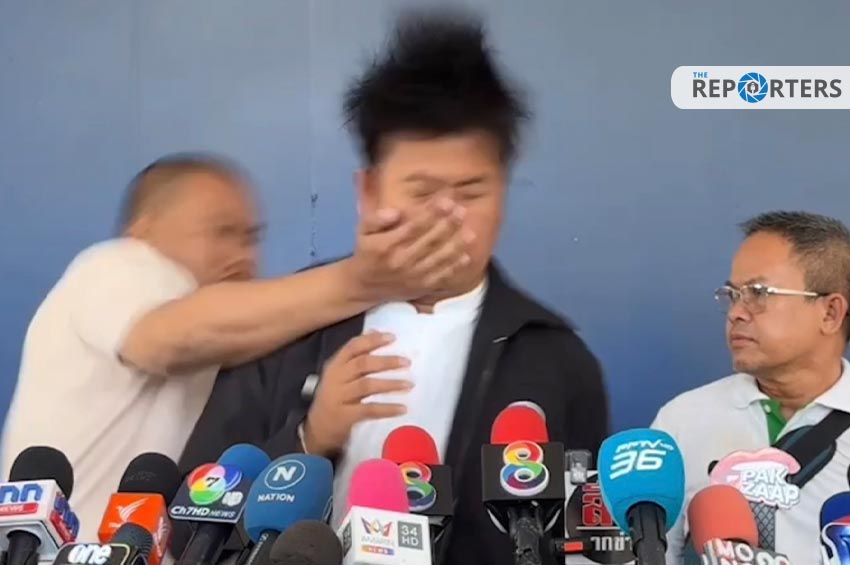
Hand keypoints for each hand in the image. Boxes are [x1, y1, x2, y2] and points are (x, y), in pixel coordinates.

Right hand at [302, 332, 412, 456]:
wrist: (317, 428)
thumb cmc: (335, 396)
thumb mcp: (341, 373)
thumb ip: (356, 354)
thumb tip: (375, 332)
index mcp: (335, 365)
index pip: (353, 347)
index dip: (372, 341)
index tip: (392, 337)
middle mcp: (336, 379)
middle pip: (362, 365)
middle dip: (386, 362)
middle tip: (407, 362)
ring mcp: (339, 397)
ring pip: (366, 386)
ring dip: (390, 384)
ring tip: (409, 384)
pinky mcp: (345, 416)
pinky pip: (369, 410)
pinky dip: (387, 408)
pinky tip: (402, 408)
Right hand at [347, 197, 474, 301]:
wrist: (364, 287)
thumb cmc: (366, 252)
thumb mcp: (362, 231)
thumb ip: (376, 218)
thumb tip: (396, 212)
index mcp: (387, 245)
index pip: (413, 226)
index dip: (432, 213)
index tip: (446, 201)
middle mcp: (401, 261)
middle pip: (429, 241)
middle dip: (448, 225)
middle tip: (462, 211)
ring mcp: (413, 276)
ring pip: (438, 258)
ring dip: (456, 245)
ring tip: (470, 231)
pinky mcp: (420, 287)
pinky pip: (440, 277)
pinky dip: (454, 267)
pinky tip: (466, 256)